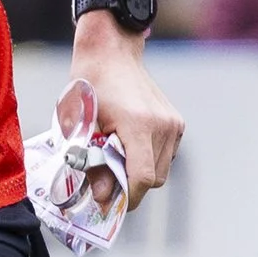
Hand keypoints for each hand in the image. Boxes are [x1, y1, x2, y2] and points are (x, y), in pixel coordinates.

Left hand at [68, 19, 181, 203]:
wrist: (111, 53)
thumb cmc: (89, 85)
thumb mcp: (80, 125)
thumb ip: (92, 163)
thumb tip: (103, 197)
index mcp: (138, 124)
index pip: (141, 177)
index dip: (126, 197)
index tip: (108, 204)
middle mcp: (163, 125)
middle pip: (153, 179)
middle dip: (130, 186)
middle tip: (105, 180)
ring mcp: (173, 123)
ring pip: (161, 169)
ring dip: (139, 172)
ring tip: (115, 157)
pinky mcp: (177, 122)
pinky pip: (165, 156)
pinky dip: (148, 159)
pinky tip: (129, 144)